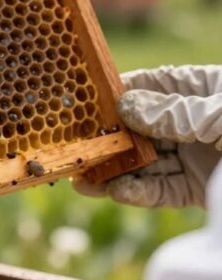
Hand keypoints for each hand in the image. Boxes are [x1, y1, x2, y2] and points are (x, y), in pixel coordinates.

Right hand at [74, 65, 221, 207]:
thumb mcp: (219, 112)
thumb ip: (172, 112)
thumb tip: (122, 107)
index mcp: (195, 90)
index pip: (144, 86)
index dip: (111, 95)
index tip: (77, 103)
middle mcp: (188, 122)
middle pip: (135, 129)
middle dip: (104, 141)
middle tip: (72, 150)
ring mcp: (192, 156)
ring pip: (142, 164)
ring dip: (112, 172)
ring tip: (82, 181)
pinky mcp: (197, 188)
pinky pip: (161, 191)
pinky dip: (138, 193)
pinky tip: (117, 191)